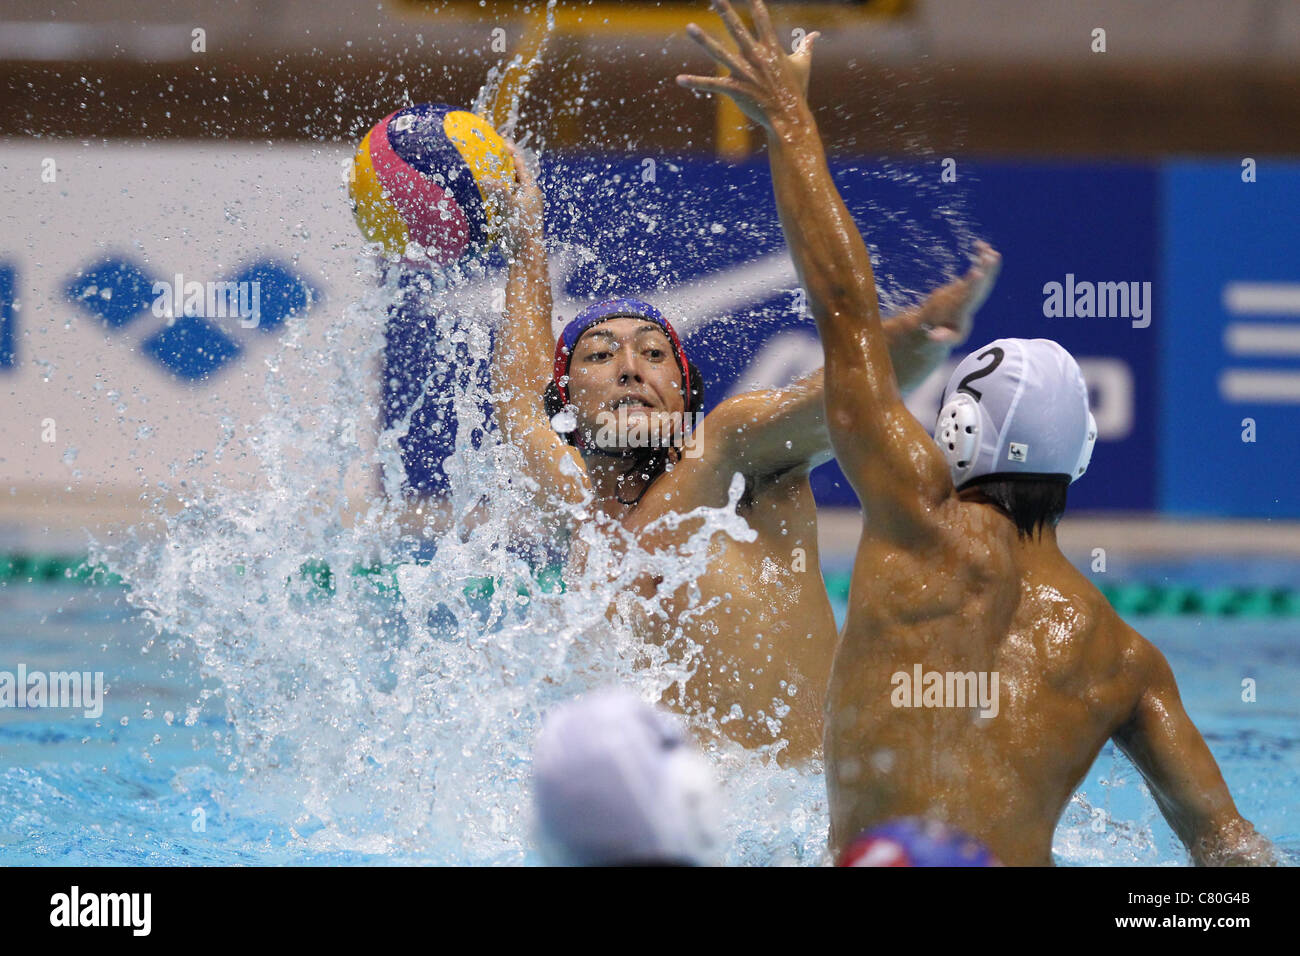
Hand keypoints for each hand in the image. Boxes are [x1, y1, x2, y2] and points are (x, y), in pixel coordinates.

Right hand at [482, 138, 544, 250]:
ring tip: (480, 167)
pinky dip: (493, 191)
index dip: (509, 151)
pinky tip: (481, 190)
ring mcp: (520, 204)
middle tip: (485, 151)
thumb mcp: (509, 208)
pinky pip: (502, 197)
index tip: (498, 140)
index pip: (519, 163)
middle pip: (512, 172)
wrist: (525, 255)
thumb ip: (498, 192)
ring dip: (495, 177)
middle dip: (499, 162)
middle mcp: (527, 195)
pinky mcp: (513, 214)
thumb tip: (485, 178)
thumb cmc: (521, 231)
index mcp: (530, 189)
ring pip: (506, 185)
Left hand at [676, 0, 818, 132]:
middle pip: (738, 29)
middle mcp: (756, 57)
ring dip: (703, 40)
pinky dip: (696, 83)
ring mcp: (745, 73)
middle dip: (726, 11)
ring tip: (689, 27)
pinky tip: (679, 79)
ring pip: (720, 52)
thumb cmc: (796, 91)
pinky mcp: (736, 90)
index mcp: (771, 49)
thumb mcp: (802, 66)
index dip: (756, 5)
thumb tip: (815, 34)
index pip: (763, 20)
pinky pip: (712, 84)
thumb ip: (806, 47)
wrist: (789, 118)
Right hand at [912, 241, 1000, 346]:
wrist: (944, 330)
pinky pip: (978, 270)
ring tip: (989, 249)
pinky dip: (981, 259)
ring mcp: (972, 293)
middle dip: (986, 271)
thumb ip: (940, 337)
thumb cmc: (941, 335)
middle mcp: (971, 301)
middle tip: (989, 256)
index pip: (970, 296)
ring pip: (983, 277)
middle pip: (981, 285)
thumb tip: (933, 338)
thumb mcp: (941, 338)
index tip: (977, 272)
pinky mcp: (970, 286)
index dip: (974, 285)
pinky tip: (983, 246)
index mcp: (964, 310)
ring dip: (986, 263)